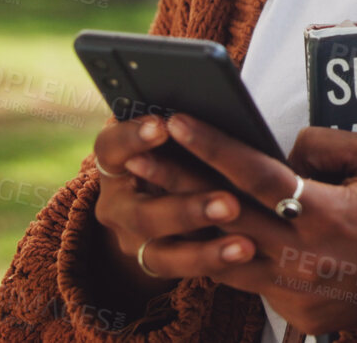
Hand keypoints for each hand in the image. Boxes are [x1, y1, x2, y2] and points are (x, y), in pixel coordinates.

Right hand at [88, 114, 261, 301]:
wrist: (151, 196)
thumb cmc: (169, 147)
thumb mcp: (167, 132)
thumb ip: (187, 115)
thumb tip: (231, 85)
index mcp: (114, 162)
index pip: (111, 147)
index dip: (133, 137)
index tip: (162, 125)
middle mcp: (116, 204)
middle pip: (142, 212)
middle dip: (187, 208)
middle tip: (230, 202)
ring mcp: (132, 240)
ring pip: (160, 252)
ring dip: (205, 249)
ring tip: (245, 244)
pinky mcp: (154, 264)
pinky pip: (181, 271)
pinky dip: (214, 263)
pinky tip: (245, 254)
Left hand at [168, 118, 356, 335]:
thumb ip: (330, 144)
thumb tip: (286, 150)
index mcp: (324, 211)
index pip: (254, 172)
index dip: (212, 145)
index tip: (177, 121)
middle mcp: (300, 252)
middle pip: (223, 211)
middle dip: (176, 179)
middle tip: (136, 154)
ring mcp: (291, 285)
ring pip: (220, 251)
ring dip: (183, 219)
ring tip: (148, 193)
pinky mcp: (288, 307)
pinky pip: (241, 277)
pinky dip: (214, 253)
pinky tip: (188, 230)